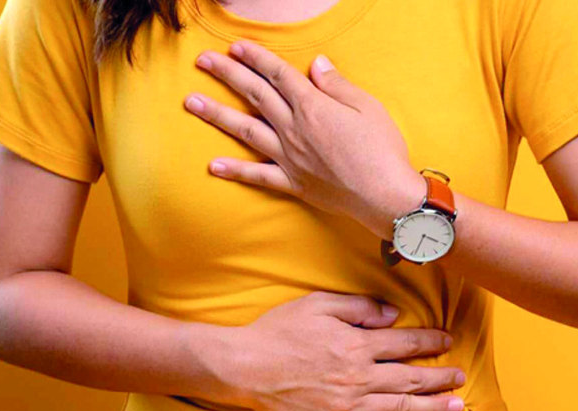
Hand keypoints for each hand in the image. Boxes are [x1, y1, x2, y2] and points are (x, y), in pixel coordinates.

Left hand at [184, 40, 426, 240]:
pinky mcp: (293, 183)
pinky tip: (213, 165)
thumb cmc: (383, 150)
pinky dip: (235, 171)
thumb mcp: (367, 107)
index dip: (256, 57)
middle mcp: (294, 130)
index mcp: (313, 107)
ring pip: (246, 131)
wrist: (386, 196)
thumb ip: (337, 85)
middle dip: (227, 74)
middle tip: (203, 61)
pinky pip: (257, 176)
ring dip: (217, 115)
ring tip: (192, 102)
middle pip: (255, 95)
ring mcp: (289, 158)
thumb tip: (317, 64)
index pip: (278, 75)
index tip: (235, 46)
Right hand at [222, 292, 465, 410]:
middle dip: (438, 377)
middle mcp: (358, 376)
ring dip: (430, 407)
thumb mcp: (319, 304)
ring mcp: (348, 405)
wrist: (246, 366)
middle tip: (460, 377)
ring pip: (399, 407)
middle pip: (409, 378)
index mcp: (356, 344)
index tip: (447, 342)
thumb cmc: (280, 331)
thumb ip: (359, 307)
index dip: (429, 342)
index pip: (404, 344)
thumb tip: (393, 315)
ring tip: (455, 406)